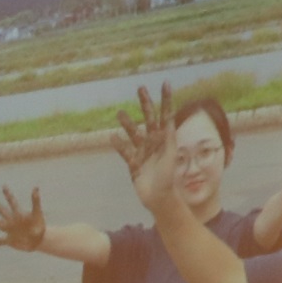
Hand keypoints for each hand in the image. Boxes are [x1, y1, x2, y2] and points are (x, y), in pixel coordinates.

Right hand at [0, 185, 47, 253]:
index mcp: (19, 214)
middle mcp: (13, 220)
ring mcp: (10, 230)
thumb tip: (36, 187)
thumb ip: (35, 201)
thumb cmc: (39, 226)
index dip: (8, 194)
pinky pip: (1, 241)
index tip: (4, 186)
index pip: (12, 202)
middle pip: (3, 211)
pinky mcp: (10, 240)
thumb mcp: (37, 213)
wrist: (40, 240)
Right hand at [111, 82, 180, 215]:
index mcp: (166, 139)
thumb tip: (169, 121)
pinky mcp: (134, 163)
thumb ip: (167, 139)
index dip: (166, 100)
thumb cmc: (167, 179)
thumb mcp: (169, 155)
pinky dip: (119, 145)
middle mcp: (155, 142)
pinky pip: (125, 151)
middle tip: (140, 88)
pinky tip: (112, 136)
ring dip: (128, 123)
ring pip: (134, 133)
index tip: (165, 83)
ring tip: (120, 113)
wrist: (159, 199)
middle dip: (146, 103)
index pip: (166, 115)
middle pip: (149, 118)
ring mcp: (144, 151)